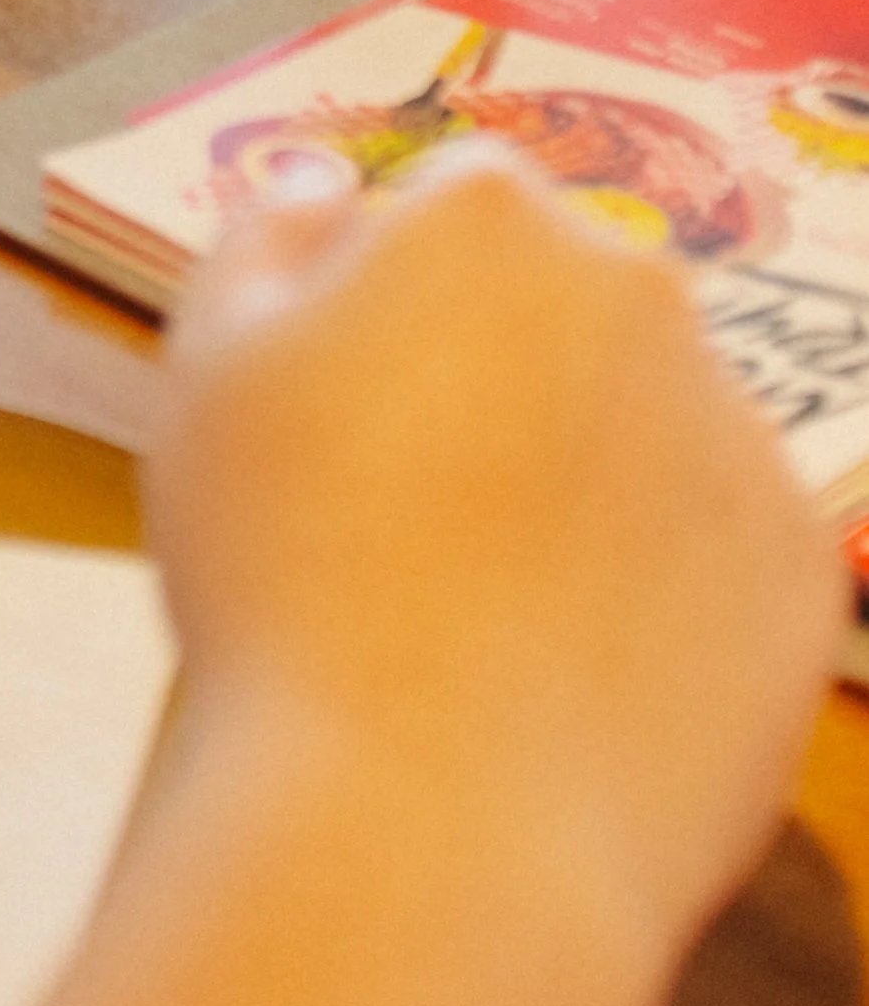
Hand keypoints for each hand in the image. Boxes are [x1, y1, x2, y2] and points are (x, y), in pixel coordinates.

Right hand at [151, 154, 841, 980]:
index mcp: (485, 217)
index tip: (342, 411)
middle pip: (564, 302)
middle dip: (504, 373)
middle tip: (409, 510)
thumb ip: (264, 238)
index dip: (386, 303)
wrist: (428, 825)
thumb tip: (322, 180)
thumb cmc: (286, 574)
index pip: (449, 207)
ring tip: (489, 611)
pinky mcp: (800, 567)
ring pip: (650, 421)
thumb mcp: (206, 369)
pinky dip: (665, 586)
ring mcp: (735, 428)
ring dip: (588, 473)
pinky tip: (571, 669)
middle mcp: (635, 288)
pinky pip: (722, 545)